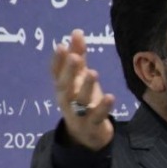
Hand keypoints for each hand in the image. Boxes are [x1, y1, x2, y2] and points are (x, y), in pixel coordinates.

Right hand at [52, 29, 114, 150]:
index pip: (56, 73)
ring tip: (93, 72)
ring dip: (86, 87)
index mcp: (63, 87)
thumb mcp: (80, 78)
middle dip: (69, 71)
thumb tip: (76, 32)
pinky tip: (110, 96)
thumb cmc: (82, 99)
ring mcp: (78, 113)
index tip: (60, 46)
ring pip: (79, 100)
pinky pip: (97, 116)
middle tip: (74, 57)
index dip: (57, 60)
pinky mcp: (92, 125)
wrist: (87, 135)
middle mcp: (67, 99)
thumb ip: (78, 55)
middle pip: (64, 85)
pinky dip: (103, 107)